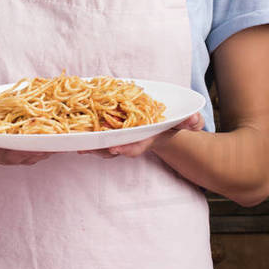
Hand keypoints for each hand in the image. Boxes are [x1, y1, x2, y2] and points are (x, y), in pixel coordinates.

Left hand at [79, 111, 204, 158]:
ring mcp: (122, 135)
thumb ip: (190, 121)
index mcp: (147, 138)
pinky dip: (88, 132)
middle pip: (113, 146)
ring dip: (89, 143)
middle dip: (99, 148)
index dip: (126, 148)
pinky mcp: (114, 127)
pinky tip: (73, 130)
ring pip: (103, 142)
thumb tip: (195, 119)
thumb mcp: (187, 122)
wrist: (165, 125)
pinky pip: (99, 131)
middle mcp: (132, 139)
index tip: (116, 150)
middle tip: (84, 148)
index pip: (136, 146)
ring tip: (73, 143)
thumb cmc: (177, 124)